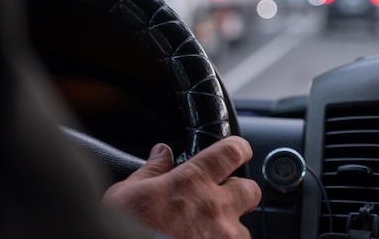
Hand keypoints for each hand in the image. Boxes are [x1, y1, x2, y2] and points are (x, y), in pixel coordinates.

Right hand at [102, 136, 261, 238]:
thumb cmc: (127, 230)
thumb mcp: (127, 195)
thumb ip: (151, 171)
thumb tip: (161, 152)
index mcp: (192, 181)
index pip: (232, 151)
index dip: (238, 149)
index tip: (238, 151)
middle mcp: (215, 206)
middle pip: (250, 189)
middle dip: (240, 193)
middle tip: (220, 200)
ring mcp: (224, 236)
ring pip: (243, 226)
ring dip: (229, 228)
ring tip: (204, 233)